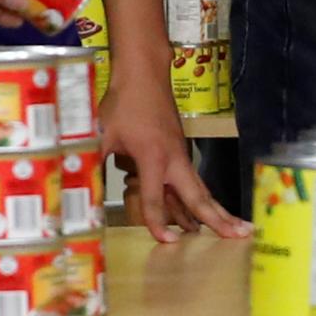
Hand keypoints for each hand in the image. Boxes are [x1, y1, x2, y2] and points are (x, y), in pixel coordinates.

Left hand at [104, 72, 248, 243]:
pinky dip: (200, 201)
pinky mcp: (178, 152)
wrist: (144, 73)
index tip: (168, 243)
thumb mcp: (101, 133)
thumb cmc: (123, 102)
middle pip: (198, 196)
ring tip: (236, 231)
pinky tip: (198, 219)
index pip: (155, 198)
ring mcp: (179, 155)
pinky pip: (191, 183)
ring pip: (199, 190)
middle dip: (219, 217)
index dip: (158, 222)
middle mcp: (173, 159)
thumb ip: (91, 161)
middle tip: (241, 236)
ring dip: (217, 211)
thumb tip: (74, 184)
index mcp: (154, 157)